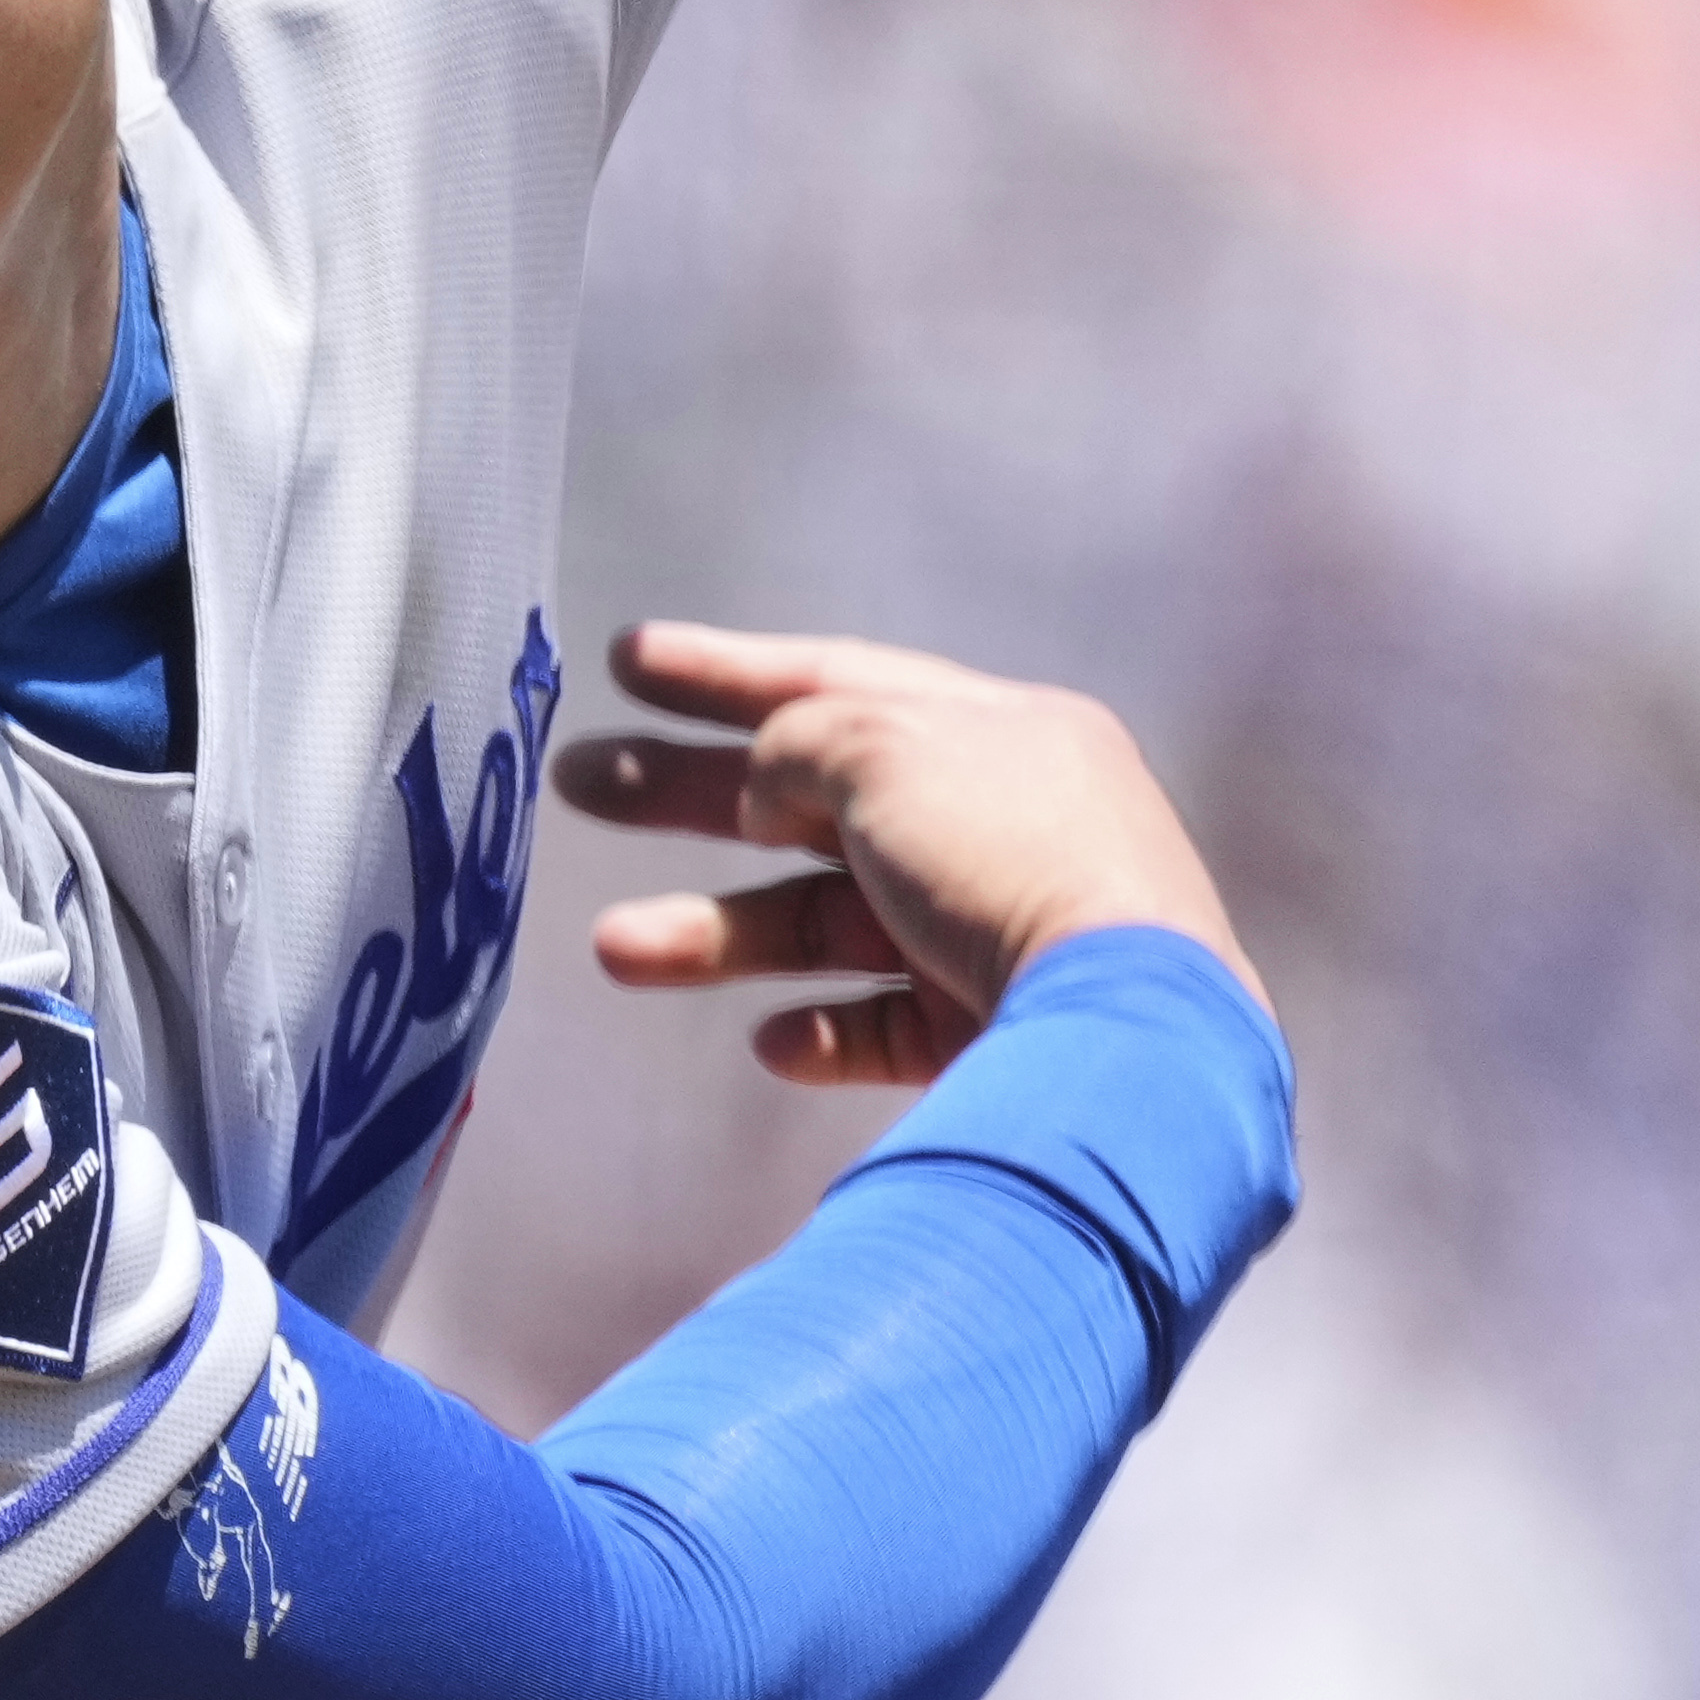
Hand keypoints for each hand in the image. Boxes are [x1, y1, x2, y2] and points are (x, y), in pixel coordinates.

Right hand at [560, 623, 1259, 1090]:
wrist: (1119, 1026)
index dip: (725, 670)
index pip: (839, 681)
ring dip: (720, 934)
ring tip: (613, 948)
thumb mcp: (881, 752)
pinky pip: (885, 1023)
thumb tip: (763, 786)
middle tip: (580, 782)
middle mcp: (998, 824)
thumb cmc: (1001, 856)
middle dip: (691, 792)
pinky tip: (775, 1039)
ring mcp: (994, 935)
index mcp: (996, 733)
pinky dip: (824, 1029)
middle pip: (815, 800)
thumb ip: (796, 745)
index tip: (627, 660)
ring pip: (830, 922)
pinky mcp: (990, 1036)